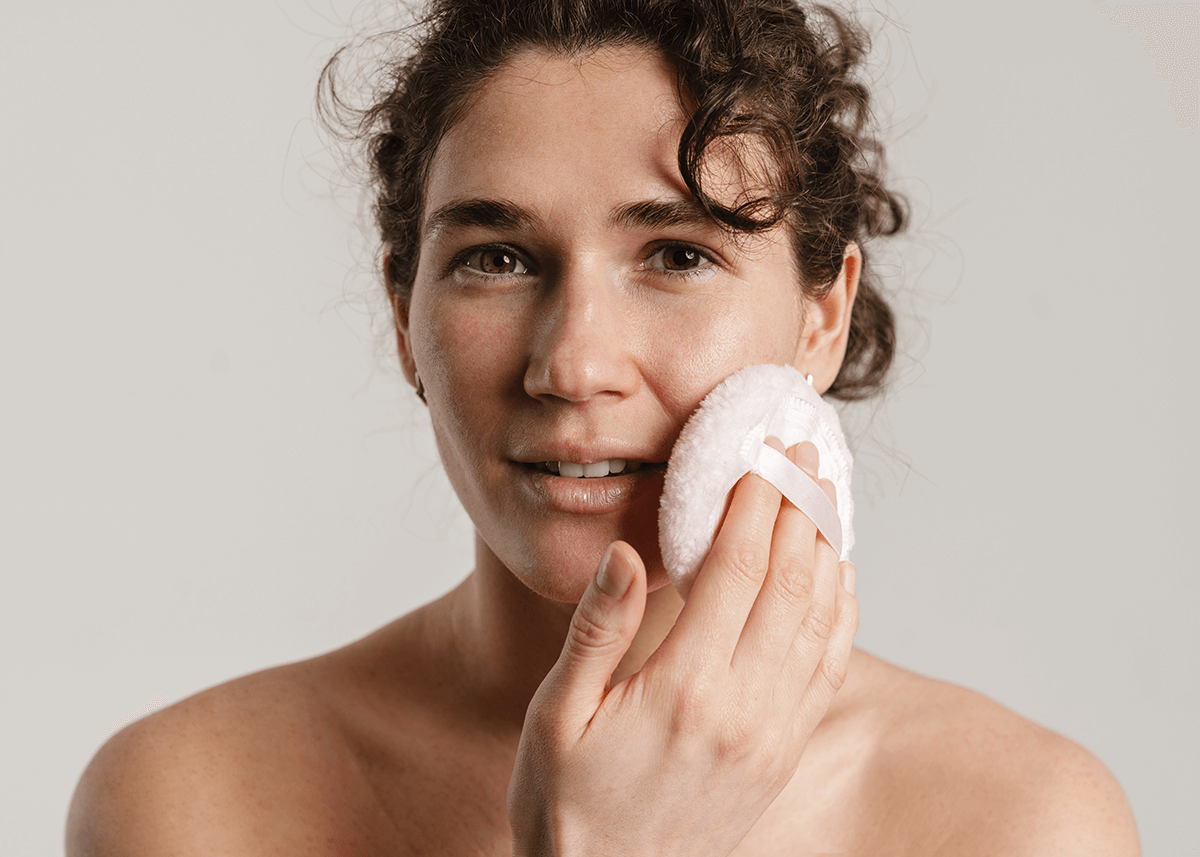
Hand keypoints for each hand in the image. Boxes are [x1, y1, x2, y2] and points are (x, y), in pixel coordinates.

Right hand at [507, 439, 858, 856]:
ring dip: (827, 550)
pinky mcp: (782, 755)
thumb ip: (597, 631)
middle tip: (804, 454)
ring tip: (825, 497)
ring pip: (820, 621)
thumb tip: (626, 553)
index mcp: (684, 688)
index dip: (754, 504)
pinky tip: (838, 578)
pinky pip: (828, 670)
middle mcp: (743, 709)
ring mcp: (771, 735)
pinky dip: (841, 615)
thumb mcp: (556, 716)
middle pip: (790, 583)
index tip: (764, 453)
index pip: (736, 570)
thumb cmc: (566, 804)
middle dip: (799, 508)